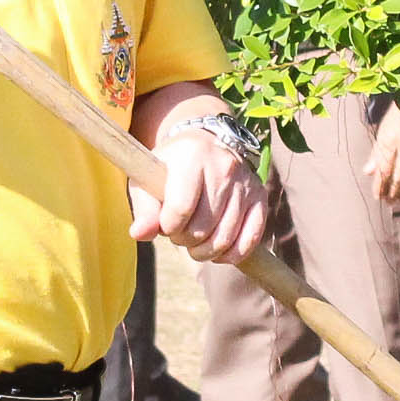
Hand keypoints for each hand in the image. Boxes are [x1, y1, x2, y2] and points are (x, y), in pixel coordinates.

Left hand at [137, 120, 274, 264]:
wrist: (205, 146)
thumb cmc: (170, 170)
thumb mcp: (148, 182)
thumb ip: (144, 209)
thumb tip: (139, 234)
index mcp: (193, 156)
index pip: (181, 210)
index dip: (169, 228)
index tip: (166, 224)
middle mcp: (224, 166)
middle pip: (203, 228)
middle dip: (186, 241)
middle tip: (180, 233)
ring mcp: (246, 182)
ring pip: (225, 238)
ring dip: (205, 251)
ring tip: (195, 242)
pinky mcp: (260, 196)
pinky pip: (250, 239)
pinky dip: (232, 254)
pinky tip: (218, 250)